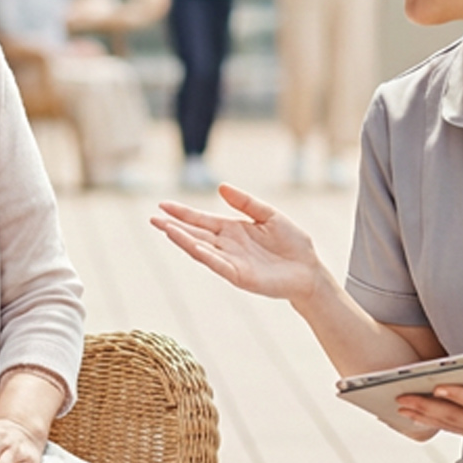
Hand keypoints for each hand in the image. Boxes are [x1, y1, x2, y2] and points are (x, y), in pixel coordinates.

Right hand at [152, 185, 324, 302]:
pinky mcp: (239, 276)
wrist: (310, 270)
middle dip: (174, 226)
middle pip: (195, 234)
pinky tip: (189, 245)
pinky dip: (202, 254)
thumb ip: (246, 202)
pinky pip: (217, 264)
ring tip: (164, 228)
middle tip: (152, 218)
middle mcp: (227, 246)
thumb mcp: (269, 215)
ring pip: (201, 249)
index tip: (163, 204)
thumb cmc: (293, 244)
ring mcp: (231, 262)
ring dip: (182, 240)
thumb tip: (221, 186)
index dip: (183, 212)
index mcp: (232, 230)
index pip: (201, 220)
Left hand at [395, 376, 462, 451]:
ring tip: (399, 406)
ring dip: (424, 416)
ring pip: (450, 424)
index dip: (459, 396)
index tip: (438, 386)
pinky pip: (454, 427)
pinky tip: (416, 414)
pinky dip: (434, 421)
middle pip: (455, 418)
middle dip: (427, 407)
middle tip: (401, 398)